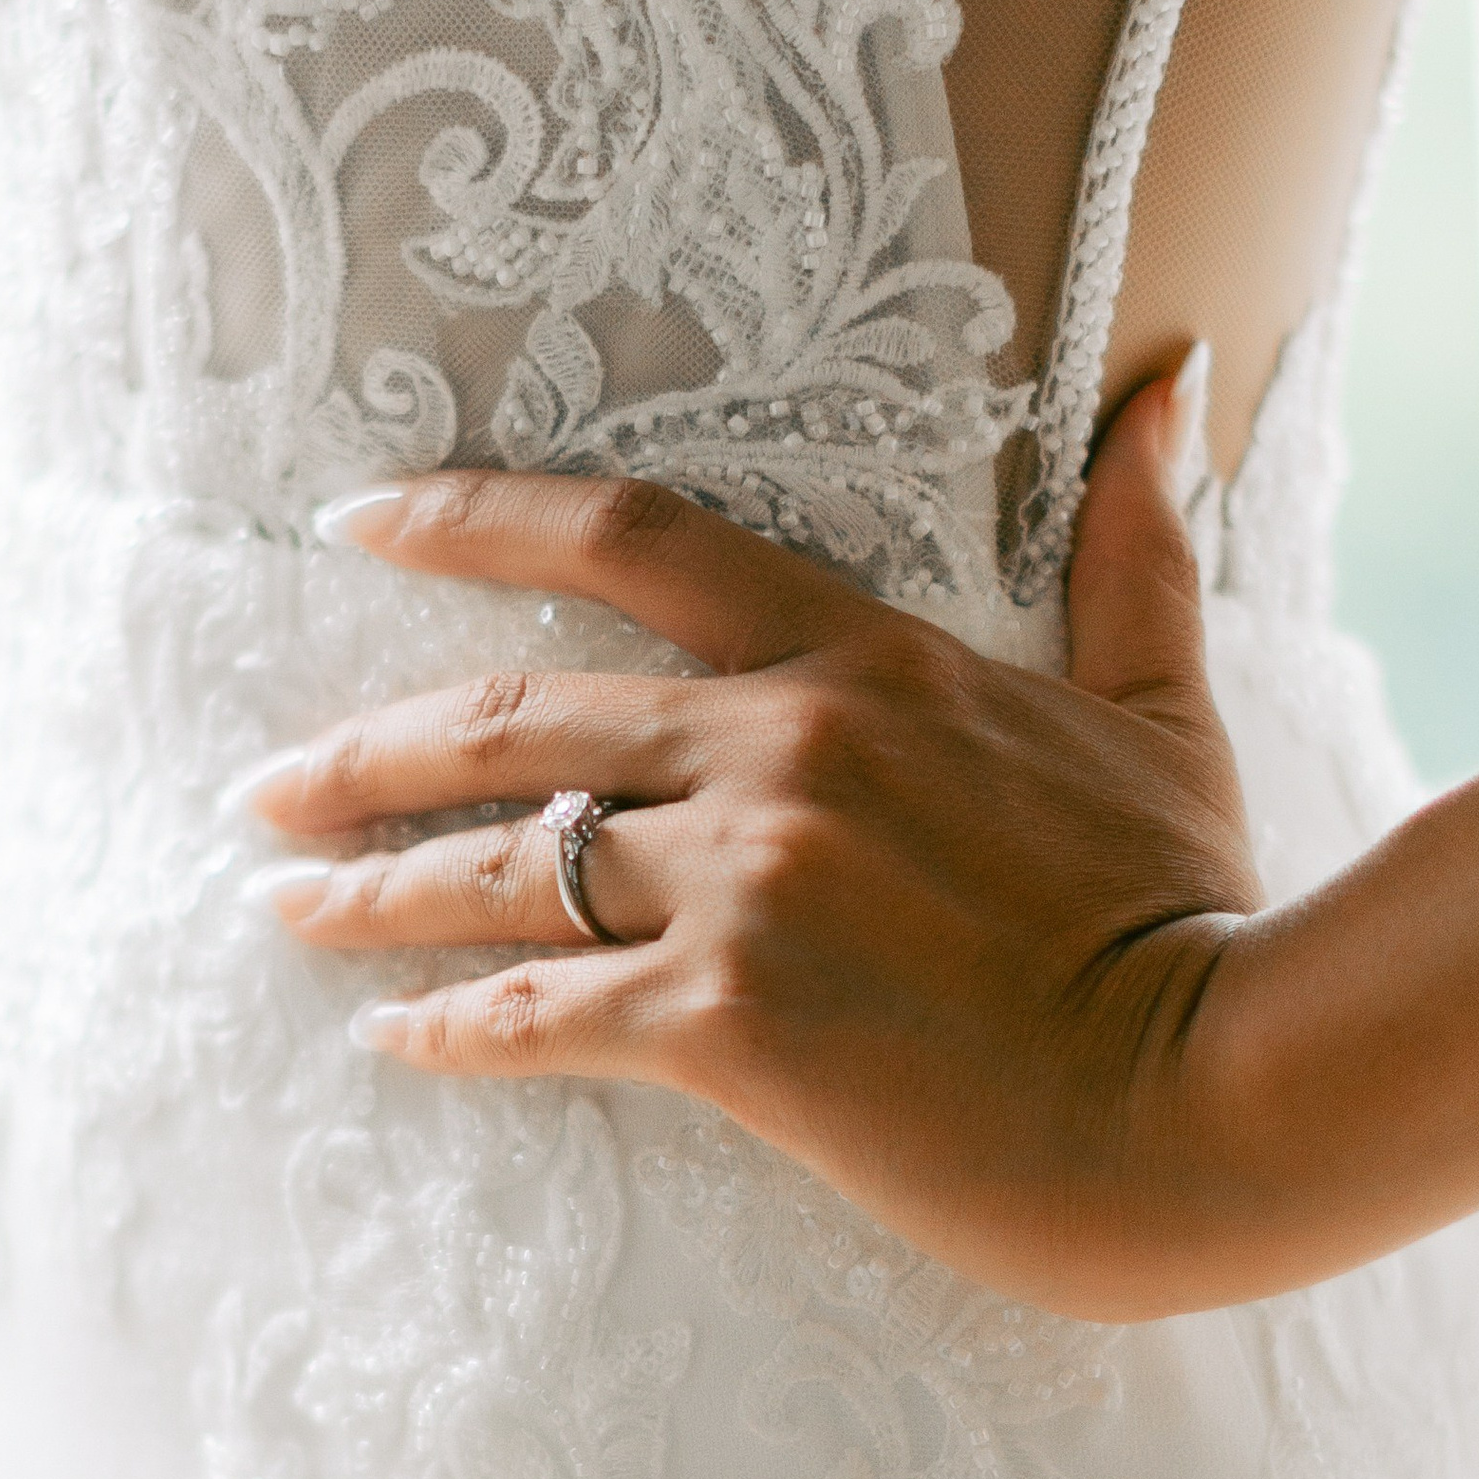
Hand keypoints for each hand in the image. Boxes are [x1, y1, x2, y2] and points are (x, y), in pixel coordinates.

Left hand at [246, 357, 1260, 1319]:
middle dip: (362, 753)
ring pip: (501, 867)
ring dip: (370, 888)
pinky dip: (447, 1025)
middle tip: (264, 787)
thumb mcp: (1164, 709)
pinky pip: (538, 1014)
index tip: (355, 519)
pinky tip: (388, 1038)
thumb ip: (1135, 552)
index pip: (629, 544)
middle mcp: (777, 752)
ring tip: (282, 905)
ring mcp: (743, 888)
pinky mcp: (729, 1024)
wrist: (1214, 1089)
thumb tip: (1172, 389)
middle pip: (509, 722)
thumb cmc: (1191, 914)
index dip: (470, 520)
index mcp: (863, 661)